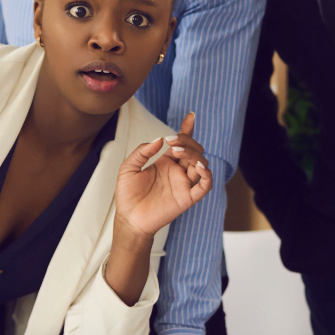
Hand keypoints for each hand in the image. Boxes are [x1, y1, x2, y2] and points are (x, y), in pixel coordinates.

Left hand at [115, 112, 212, 238]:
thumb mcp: (128, 167)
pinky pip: (205, 185)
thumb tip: (159, 139)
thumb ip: (142, 151)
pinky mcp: (187, 198)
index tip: (190, 116)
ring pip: (202, 163)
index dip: (187, 130)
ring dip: (194, 153)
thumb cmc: (127, 195)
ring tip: (178, 151)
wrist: (128, 218)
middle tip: (173, 141)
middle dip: (187, 141)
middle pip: (194, 150)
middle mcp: (178, 171)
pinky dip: (207, 174)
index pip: (181, 143)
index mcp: (166, 163)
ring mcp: (184, 184)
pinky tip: (199, 166)